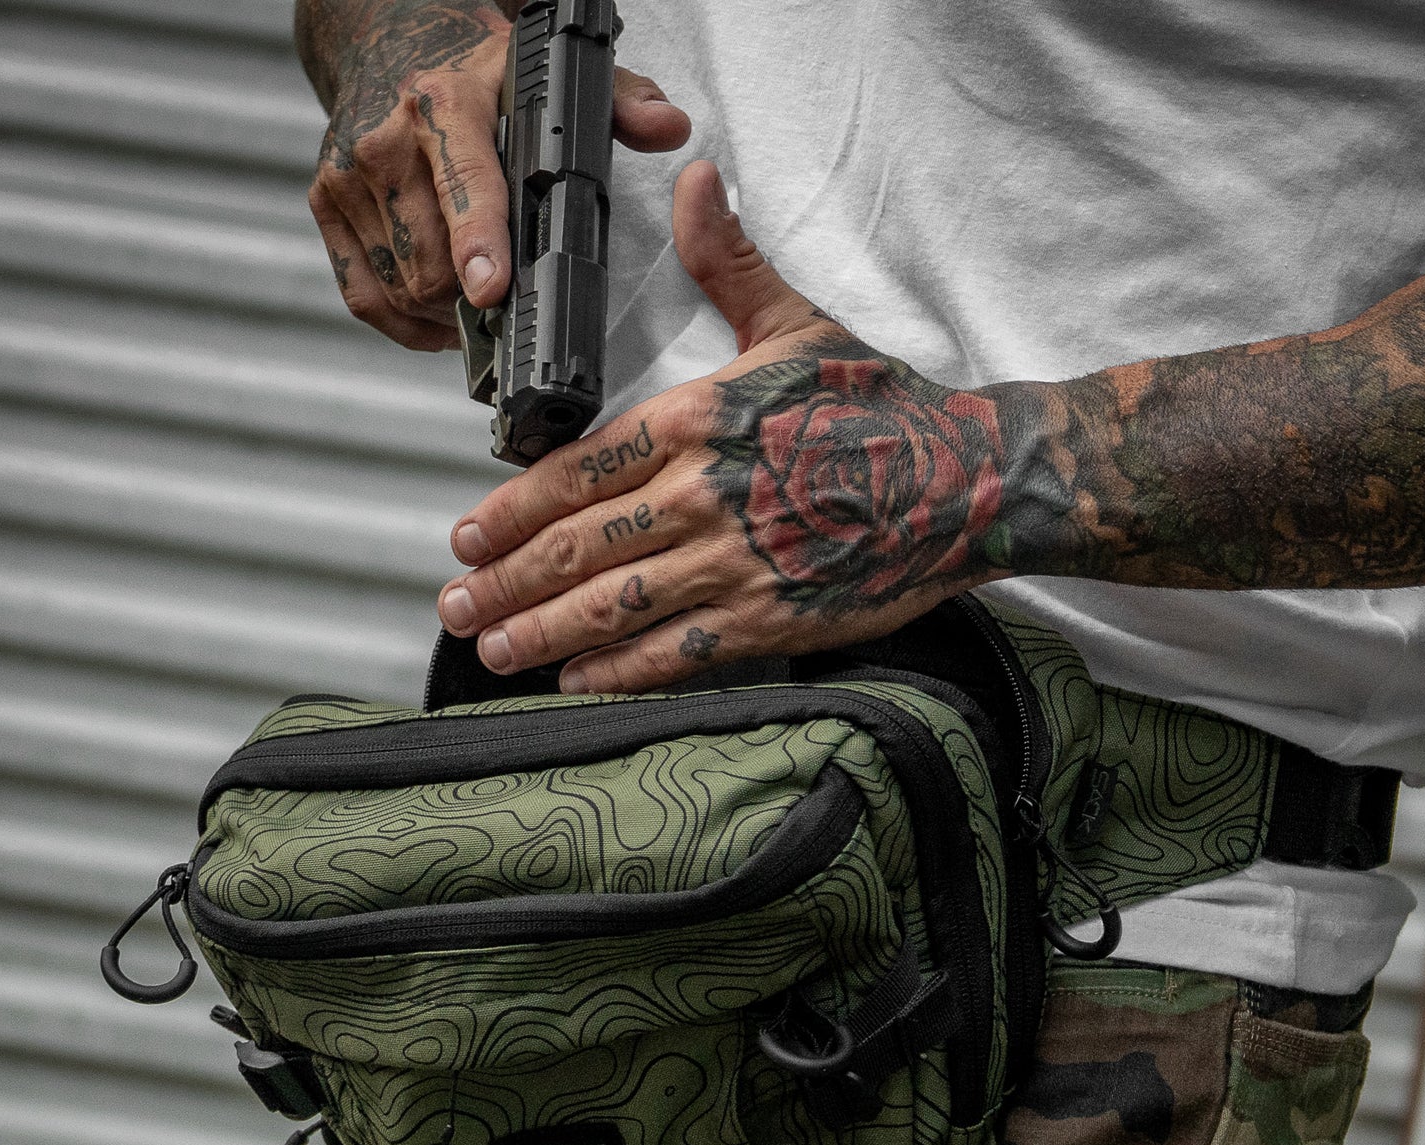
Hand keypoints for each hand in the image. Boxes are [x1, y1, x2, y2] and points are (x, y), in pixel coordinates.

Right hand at [301, 1, 688, 349]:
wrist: (385, 43)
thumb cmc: (475, 74)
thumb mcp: (547, 75)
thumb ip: (617, 104)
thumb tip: (668, 127)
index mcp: (443, 103)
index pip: (463, 185)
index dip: (478, 244)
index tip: (491, 290)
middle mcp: (385, 140)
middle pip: (432, 261)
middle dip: (475, 299)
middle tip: (510, 302)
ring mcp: (347, 176)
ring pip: (403, 288)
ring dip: (445, 314)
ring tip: (478, 300)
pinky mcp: (325, 205)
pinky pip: (367, 298)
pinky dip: (408, 322)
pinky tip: (439, 314)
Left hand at [437, 160, 1013, 690]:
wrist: (967, 479)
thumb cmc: (883, 404)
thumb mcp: (798, 322)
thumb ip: (729, 263)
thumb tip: (695, 183)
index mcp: (695, 421)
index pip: (575, 471)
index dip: (511, 510)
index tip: (468, 536)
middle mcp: (701, 495)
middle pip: (577, 547)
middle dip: (505, 582)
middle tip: (456, 607)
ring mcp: (733, 563)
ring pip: (613, 606)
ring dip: (542, 631)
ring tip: (493, 651)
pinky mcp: (770, 617)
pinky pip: (675, 653)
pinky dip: (618, 671)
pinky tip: (575, 680)